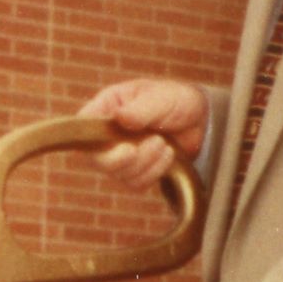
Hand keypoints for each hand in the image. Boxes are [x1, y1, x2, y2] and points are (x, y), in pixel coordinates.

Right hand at [81, 78, 207, 189]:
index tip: (125, 145)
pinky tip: (168, 155)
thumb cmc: (174, 99)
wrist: (199, 119)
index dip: (94, 141)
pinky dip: (154, 172)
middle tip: (154, 142)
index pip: (82, 126)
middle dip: (124, 159)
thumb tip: (120, 117)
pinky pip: (136, 183)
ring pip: (119, 174)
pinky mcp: (135, 171)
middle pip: (97, 160)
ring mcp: (119, 155)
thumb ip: (140, 109)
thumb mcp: (160, 98)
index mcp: (106, 108)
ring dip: (146, 163)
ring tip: (165, 143)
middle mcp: (107, 134)